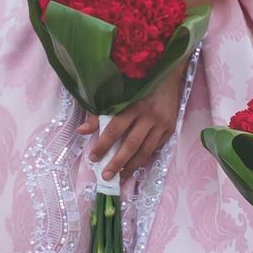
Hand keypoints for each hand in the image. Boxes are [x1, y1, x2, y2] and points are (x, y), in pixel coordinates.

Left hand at [78, 65, 184, 179]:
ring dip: (132, 165)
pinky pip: (156, 147)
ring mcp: (162, 123)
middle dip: (118, 162)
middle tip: (106, 176)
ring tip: (121, 176)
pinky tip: (136, 165)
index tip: (93, 158)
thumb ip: (100, 114)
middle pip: (131, 144)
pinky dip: (145, 157)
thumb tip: (82, 131)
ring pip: (146, 150)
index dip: (103, 144)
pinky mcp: (170, 128)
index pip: (115, 129)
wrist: (167, 76)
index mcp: (133, 105)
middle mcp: (149, 116)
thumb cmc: (138, 85)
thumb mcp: (118, 96)